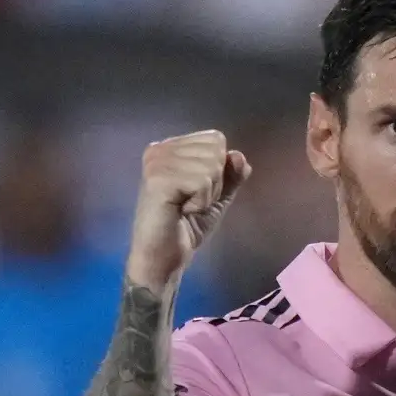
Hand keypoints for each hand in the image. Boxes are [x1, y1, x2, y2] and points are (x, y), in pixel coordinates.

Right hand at [126, 130, 249, 288]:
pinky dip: (200, 203)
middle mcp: (160, 149)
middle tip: (191, 202)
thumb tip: (239, 156)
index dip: (219, 170)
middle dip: (215, 182)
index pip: (215, 139)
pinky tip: (181, 212)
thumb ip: (231, 175)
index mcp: (171, 147)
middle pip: (216, 150)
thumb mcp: (217, 196)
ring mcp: (156, 162)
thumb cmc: (187, 227)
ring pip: (211, 166)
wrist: (164, 257)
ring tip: (185, 207)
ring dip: (207, 195)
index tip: (197, 191)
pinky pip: (202, 182)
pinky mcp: (157, 179)